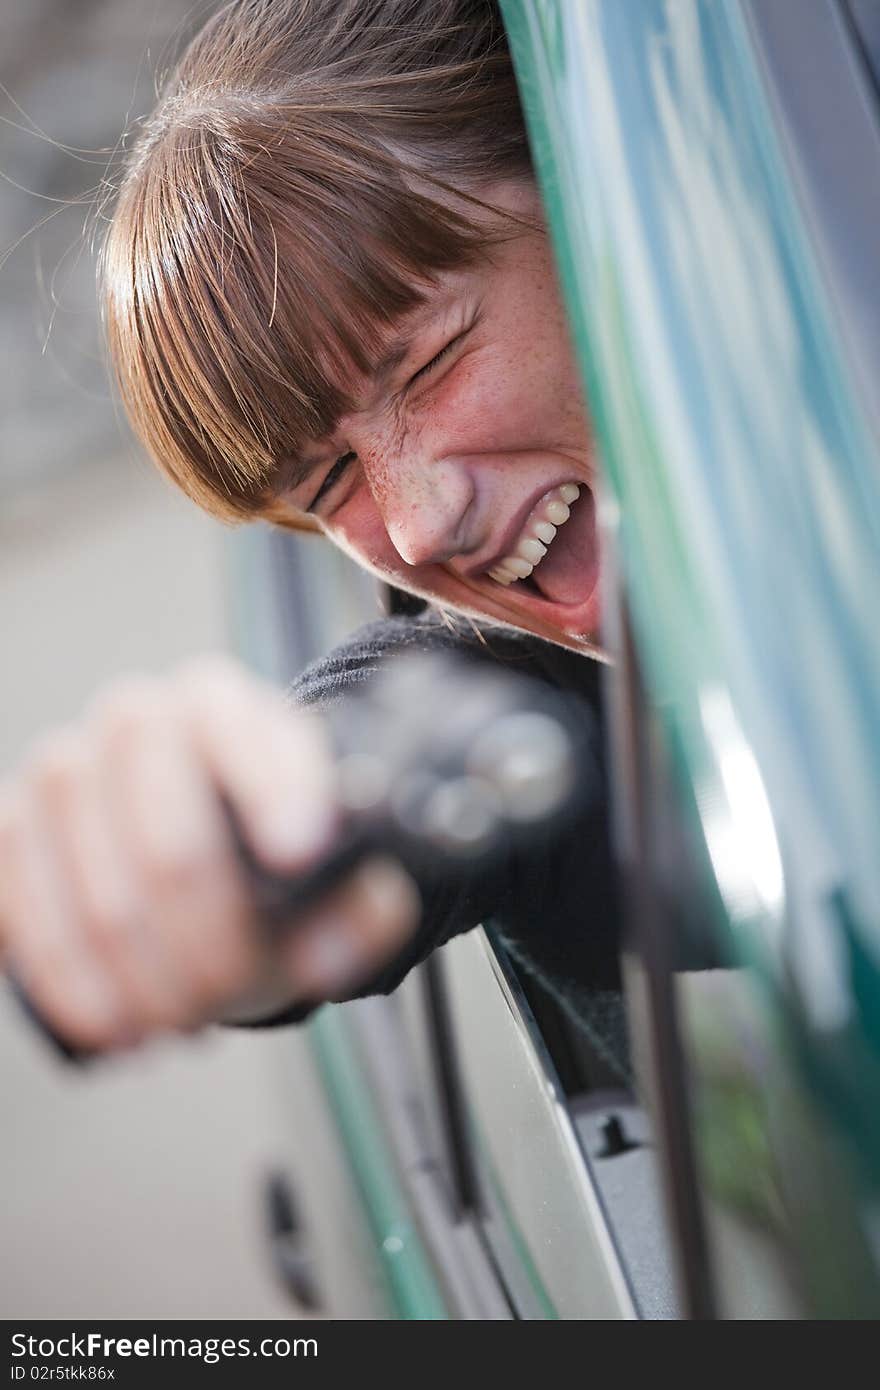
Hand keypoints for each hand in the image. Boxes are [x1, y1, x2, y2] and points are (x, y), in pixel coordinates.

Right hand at [0, 656, 418, 1053]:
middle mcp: (133, 719)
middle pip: (171, 847)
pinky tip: (112, 1022)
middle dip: (206, 945)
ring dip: (143, 982)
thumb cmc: (260, 854)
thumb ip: (362, 902)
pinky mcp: (12, 827)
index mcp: (218, 704)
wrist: (193, 838)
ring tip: (180, 1019)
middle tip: (225, 994)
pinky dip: (72, 982)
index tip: (300, 855)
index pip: (239, 736)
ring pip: (100, 897)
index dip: (273, 794)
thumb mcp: (328, 871)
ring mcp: (63, 771)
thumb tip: (358, 923)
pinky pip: (26, 913)